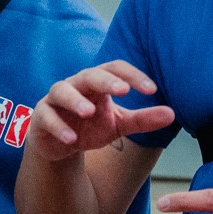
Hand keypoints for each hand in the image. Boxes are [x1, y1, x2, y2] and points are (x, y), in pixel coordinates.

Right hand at [27, 62, 173, 164]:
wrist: (60, 144)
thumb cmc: (90, 127)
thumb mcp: (119, 124)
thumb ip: (143, 119)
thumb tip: (172, 114)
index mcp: (98, 82)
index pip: (115, 69)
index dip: (133, 76)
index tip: (152, 90)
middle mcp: (76, 85)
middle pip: (90, 75)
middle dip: (105, 81)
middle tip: (123, 91)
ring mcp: (55, 100)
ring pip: (62, 91)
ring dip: (75, 100)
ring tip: (89, 112)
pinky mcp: (40, 117)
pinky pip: (46, 117)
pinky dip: (58, 127)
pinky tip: (71, 139)